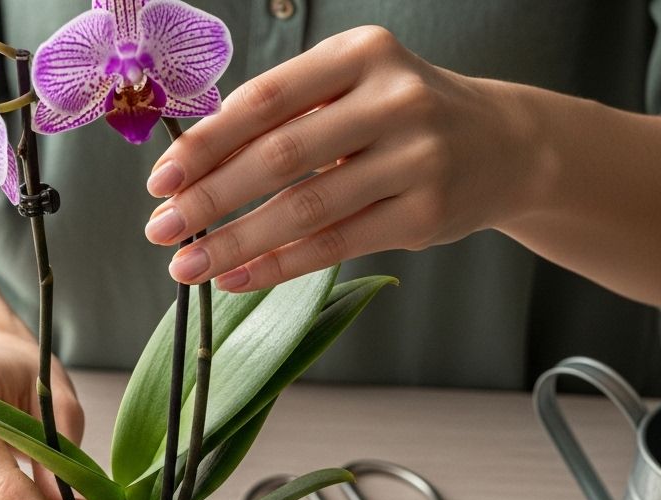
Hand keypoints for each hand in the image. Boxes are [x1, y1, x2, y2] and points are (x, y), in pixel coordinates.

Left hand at [145, 25, 528, 291]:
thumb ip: (286, 117)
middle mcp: (392, 99)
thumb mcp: (352, 90)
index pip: (265, 99)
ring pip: (305, 210)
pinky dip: (278, 266)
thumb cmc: (402, 119)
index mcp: (360, 55)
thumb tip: (196, 166)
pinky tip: (237, 278)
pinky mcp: (423, 214)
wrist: (503, 145)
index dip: (207, 142)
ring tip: (187, 267)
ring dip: (236, 243)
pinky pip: (334, 246)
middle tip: (161, 229)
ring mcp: (414, 158)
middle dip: (210, 199)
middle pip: (280, 156)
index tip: (161, 180)